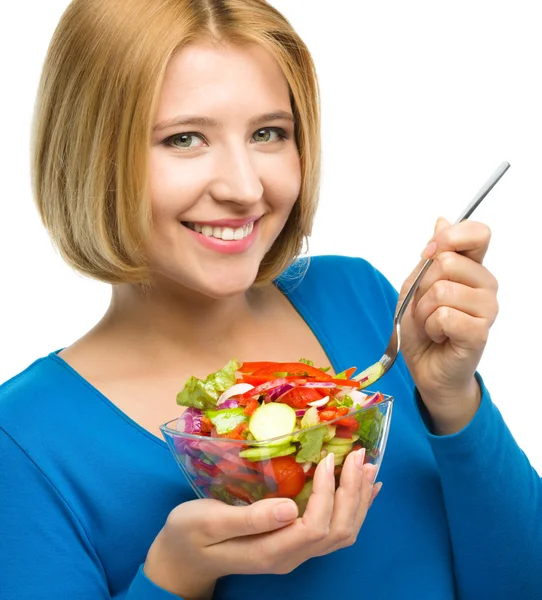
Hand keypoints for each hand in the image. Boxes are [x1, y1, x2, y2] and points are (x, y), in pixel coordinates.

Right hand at [144, 450, 379, 598]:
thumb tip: (290, 507)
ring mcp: (293, 553)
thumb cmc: (189, 535)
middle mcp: (290, 557)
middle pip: (338, 531)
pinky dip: (350, 509)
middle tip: (359, 455)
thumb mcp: (209, 522)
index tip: (327, 458)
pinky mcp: (292, 543)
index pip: (315, 526)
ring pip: (341, 534)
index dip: (328, 493)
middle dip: (353, 492)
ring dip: (358, 500)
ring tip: (368, 468)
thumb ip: (249, 518)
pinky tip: (359, 491)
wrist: (181, 558)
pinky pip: (332, 531)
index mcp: (271, 552)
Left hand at [399, 217, 498, 433]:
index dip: (449, 237)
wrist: (425, 365)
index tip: (427, 253)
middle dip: (421, 286)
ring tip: (432, 323)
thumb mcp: (415, 285)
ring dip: (423, 310)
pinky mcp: (480, 332)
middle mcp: (485, 284)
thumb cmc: (422, 325)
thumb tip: (441, 219)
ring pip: (441, 290)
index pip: (477, 233)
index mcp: (472, 268)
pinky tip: (439, 335)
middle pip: (446, 262)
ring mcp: (487, 309)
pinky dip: (430, 327)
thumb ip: (430, 256)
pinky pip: (444, 315)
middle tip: (425, 306)